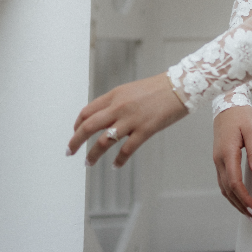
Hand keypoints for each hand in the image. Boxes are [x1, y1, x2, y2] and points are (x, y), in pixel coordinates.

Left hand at [67, 73, 187, 167]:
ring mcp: (131, 119)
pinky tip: (116, 166)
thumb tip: (105, 117)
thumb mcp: (132, 90)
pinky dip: (118, 161)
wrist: (181, 85)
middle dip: (75, 141)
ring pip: (103, 141)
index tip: (75, 132)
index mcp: (115, 95)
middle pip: (88, 126)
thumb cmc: (159, 87)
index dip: (77, 124)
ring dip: (93, 155)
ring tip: (88, 163)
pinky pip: (126, 150)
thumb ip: (117, 102)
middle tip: (69, 152)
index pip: (87, 111)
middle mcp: (119, 107)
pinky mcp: (145, 130)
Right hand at [213, 106, 251, 222]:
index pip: (235, 184)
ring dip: (236, 203)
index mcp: (227, 154)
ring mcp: (217, 160)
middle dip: (241, 206)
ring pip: (224, 188)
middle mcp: (219, 160)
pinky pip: (224, 182)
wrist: (226, 103)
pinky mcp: (219, 159)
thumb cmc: (240, 114)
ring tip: (249, 213)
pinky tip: (240, 199)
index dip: (245, 199)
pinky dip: (232, 194)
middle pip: (228, 191)